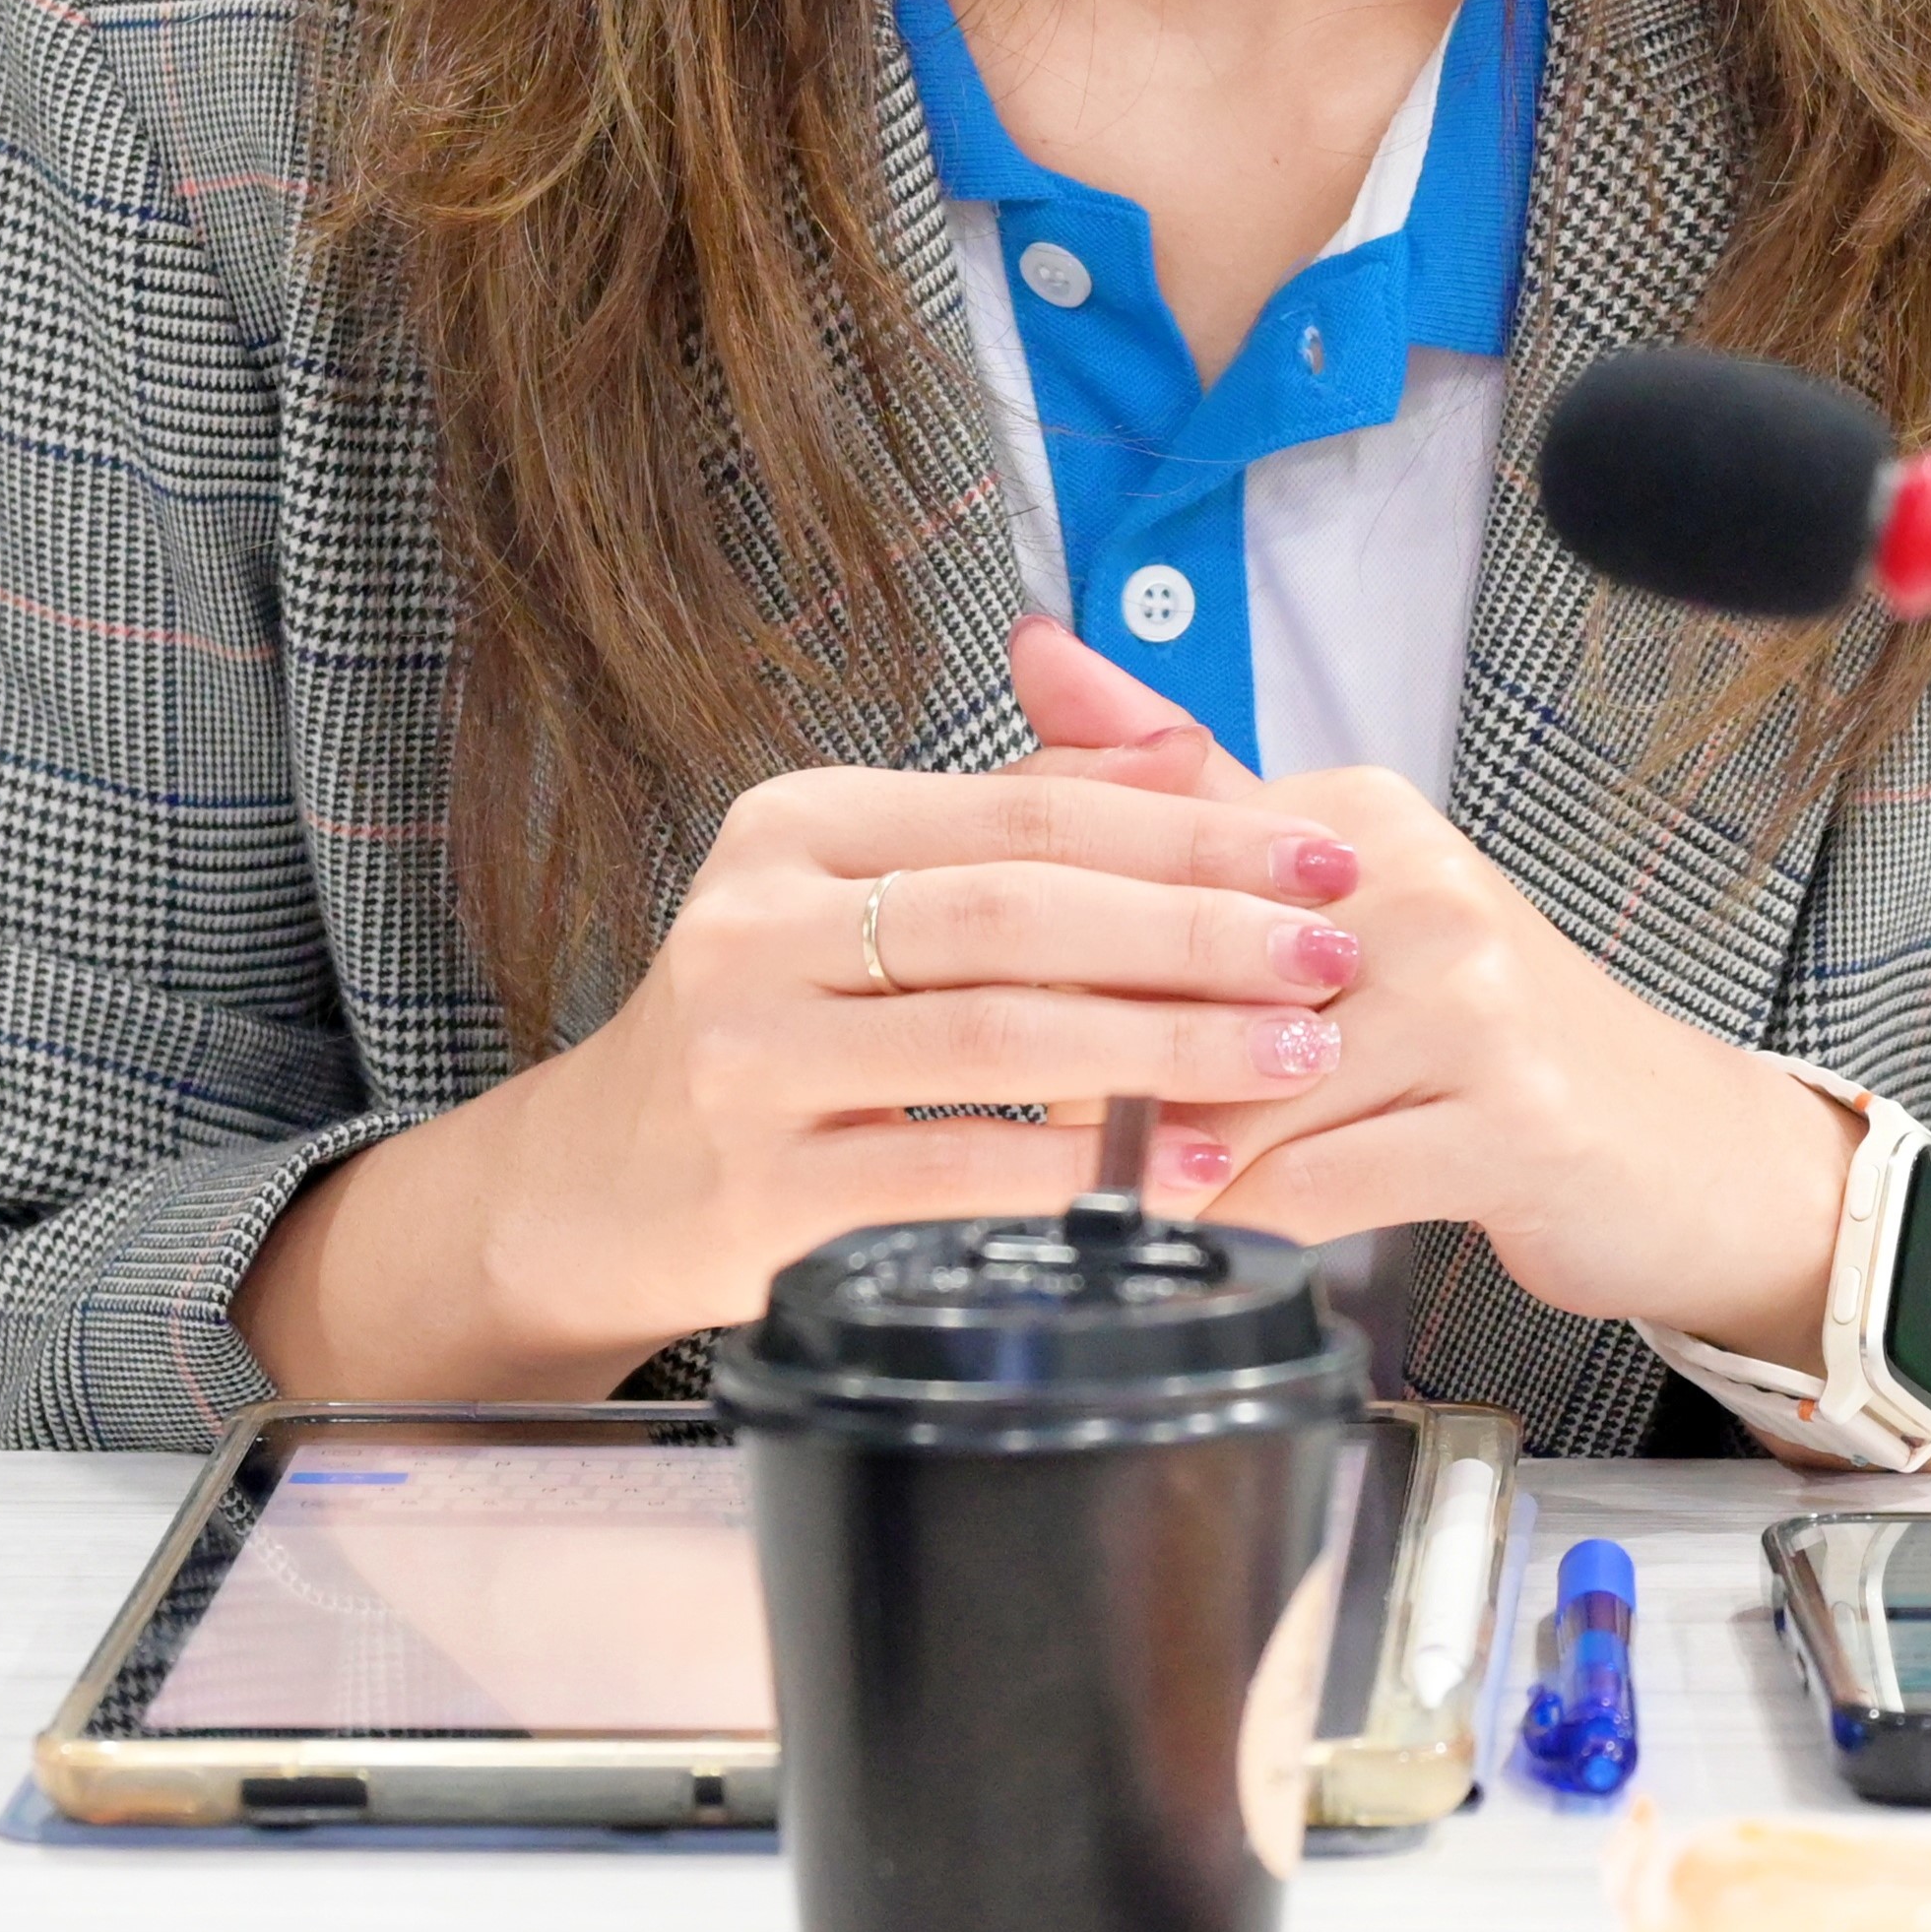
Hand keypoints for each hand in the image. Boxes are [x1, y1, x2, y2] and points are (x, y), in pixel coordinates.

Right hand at [239, 719, 1371, 1398]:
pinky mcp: (759, 1186)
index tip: (1319, 860)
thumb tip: (1184, 745)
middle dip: (1199, 934)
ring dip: (1166, 1047)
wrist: (601, 1184)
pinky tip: (1179, 1173)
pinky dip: (1079, 1166)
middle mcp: (759, 920)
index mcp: (801, 823)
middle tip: (1329, 959)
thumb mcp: (872, 892)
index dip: (1188, 833)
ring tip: (1290, 1056)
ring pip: (996, 1034)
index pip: (1029, 810)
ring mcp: (749, 1055)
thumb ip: (1023, 816)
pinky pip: (951, 1168)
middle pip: (1021, 911)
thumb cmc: (773, 1027)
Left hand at [1011, 619, 1930, 1459]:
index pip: (1159, 857)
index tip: (960, 987)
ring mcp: (1472, 1003)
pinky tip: (1208, 1229)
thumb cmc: (1467, 1027)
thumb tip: (1038, 646)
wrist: (1663, 1141)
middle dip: (1084, 1045)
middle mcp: (1416, 888)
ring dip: (1160, 1148)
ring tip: (1093, 1179)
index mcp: (1356, 817)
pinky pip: (1324, 1183)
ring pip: (1244, 1086)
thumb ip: (1181, 783)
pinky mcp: (1507, 1119)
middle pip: (1188, 970)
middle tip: (988, 1100)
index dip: (1049, 936)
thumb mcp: (1331, 893)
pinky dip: (1250, 1216)